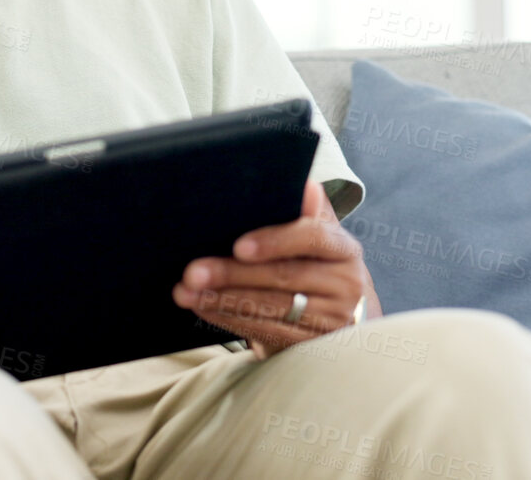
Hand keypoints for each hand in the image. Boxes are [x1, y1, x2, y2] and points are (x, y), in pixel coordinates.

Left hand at [172, 180, 380, 356]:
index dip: (276, 241)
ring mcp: (332, 319)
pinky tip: (206, 309)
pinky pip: (267, 331)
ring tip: (186, 293)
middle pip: (283, 277)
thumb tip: (304, 185)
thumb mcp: (317, 235)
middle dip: (232, 273)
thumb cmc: (316, 262)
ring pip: (271, 308)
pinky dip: (231, 320)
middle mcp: (345, 285)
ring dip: (222, 300)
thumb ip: (307, 212)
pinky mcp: (313, 346)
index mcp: (343, 248)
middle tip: (192, 272)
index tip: (238, 246)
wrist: (342, 313)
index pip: (313, 238)